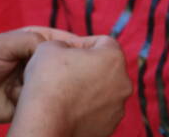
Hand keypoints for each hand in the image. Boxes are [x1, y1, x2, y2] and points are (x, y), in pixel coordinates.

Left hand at [0, 26, 88, 123]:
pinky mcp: (33, 104)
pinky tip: (12, 95)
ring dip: (39, 86)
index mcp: (36, 41)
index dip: (76, 48)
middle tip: (35, 70)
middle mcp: (40, 62)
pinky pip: (43, 104)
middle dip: (56, 70)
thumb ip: (31, 40)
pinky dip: (30, 101)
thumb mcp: (4, 43)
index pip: (65, 42)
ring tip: (17, 82)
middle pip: (64, 66)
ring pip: (55, 86)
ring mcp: (37, 83)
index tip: (79, 55)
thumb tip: (54, 49)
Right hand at [10, 35, 131, 136]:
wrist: (46, 121)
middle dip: (88, 64)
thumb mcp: (50, 46)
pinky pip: (99, 109)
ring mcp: (118, 108)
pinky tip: (68, 105)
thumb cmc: (49, 79)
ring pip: (104, 88)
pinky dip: (87, 105)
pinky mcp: (110, 127)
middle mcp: (123, 84)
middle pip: (106, 66)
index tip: (66, 51)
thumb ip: (65, 43)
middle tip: (65, 68)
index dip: (83, 42)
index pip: (103, 42)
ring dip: (88, 85)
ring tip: (64, 88)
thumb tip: (67, 51)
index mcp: (114, 58)